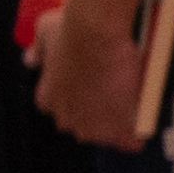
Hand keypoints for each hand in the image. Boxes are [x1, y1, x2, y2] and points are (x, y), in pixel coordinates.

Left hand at [36, 0, 154, 151]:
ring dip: (119, 124)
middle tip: (116, 92)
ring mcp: (91, 128)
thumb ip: (38, 49)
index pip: (61, 108)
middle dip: (98, 113)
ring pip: (106, 135)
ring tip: (133, 105)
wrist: (97, 34)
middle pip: (83, 125)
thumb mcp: (45, 33)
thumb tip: (30, 60)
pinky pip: (130, 142)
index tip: (93, 85)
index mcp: (48, 100)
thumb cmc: (70, 30)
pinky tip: (144, 122)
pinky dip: (138, 134)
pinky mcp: (116, 130)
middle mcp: (65, 119)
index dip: (79, 97)